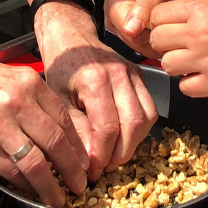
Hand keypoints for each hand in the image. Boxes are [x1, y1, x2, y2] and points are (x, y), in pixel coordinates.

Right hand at [0, 49, 88, 207]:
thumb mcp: (11, 79)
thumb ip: (35, 101)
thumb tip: (60, 131)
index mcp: (29, 84)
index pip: (64, 120)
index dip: (77, 146)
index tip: (83, 161)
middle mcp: (17, 103)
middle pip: (56, 143)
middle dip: (72, 169)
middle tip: (79, 183)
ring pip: (36, 163)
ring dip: (51, 185)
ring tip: (58, 195)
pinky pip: (11, 171)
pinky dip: (24, 184)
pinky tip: (31, 189)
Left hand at [37, 1, 158, 179]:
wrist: (71, 37)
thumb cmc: (61, 66)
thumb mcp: (57, 100)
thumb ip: (74, 130)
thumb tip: (88, 161)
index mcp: (95, 78)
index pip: (107, 128)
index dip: (101, 155)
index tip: (91, 171)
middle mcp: (119, 74)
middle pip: (132, 125)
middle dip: (119, 154)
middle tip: (103, 167)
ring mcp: (133, 73)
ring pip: (147, 118)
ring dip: (133, 143)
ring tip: (113, 154)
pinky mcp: (140, 75)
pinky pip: (149, 108)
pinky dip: (140, 128)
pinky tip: (122, 136)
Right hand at [104, 0, 189, 57]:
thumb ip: (144, 6)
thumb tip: (130, 28)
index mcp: (114, 4)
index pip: (129, 32)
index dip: (151, 29)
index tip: (163, 17)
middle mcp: (115, 19)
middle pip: (135, 43)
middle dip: (156, 33)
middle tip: (168, 16)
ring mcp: (125, 30)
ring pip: (144, 48)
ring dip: (161, 37)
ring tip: (168, 19)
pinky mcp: (136, 36)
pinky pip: (150, 48)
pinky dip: (163, 41)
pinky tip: (168, 25)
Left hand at [148, 0, 207, 96]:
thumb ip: (199, 12)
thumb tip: (178, 21)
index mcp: (200, 10)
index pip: (157, 15)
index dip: (160, 22)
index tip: (167, 26)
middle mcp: (196, 34)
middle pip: (157, 40)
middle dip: (164, 43)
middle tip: (178, 45)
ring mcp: (203, 61)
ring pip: (166, 64)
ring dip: (176, 63)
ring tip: (193, 61)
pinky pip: (185, 87)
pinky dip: (191, 83)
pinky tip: (204, 76)